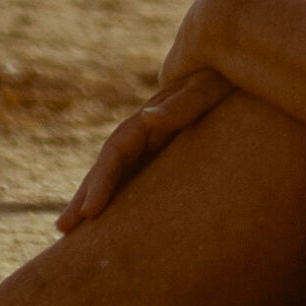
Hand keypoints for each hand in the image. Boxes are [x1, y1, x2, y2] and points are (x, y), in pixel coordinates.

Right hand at [59, 70, 233, 231]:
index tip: (90, 211)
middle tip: (63, 229)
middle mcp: (145, 131)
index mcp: (151, 116)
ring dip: (95, 199)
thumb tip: (147, 118)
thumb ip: (184, 103)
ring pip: (119, 175)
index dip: (101, 180)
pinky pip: (138, 179)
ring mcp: (154, 143)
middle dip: (85, 195)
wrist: (241, 73)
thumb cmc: (230, 81)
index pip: (117, 150)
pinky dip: (121, 199)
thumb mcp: (211, 87)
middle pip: (108, 165)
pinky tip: (112, 222)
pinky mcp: (168, 155)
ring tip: (69, 231)